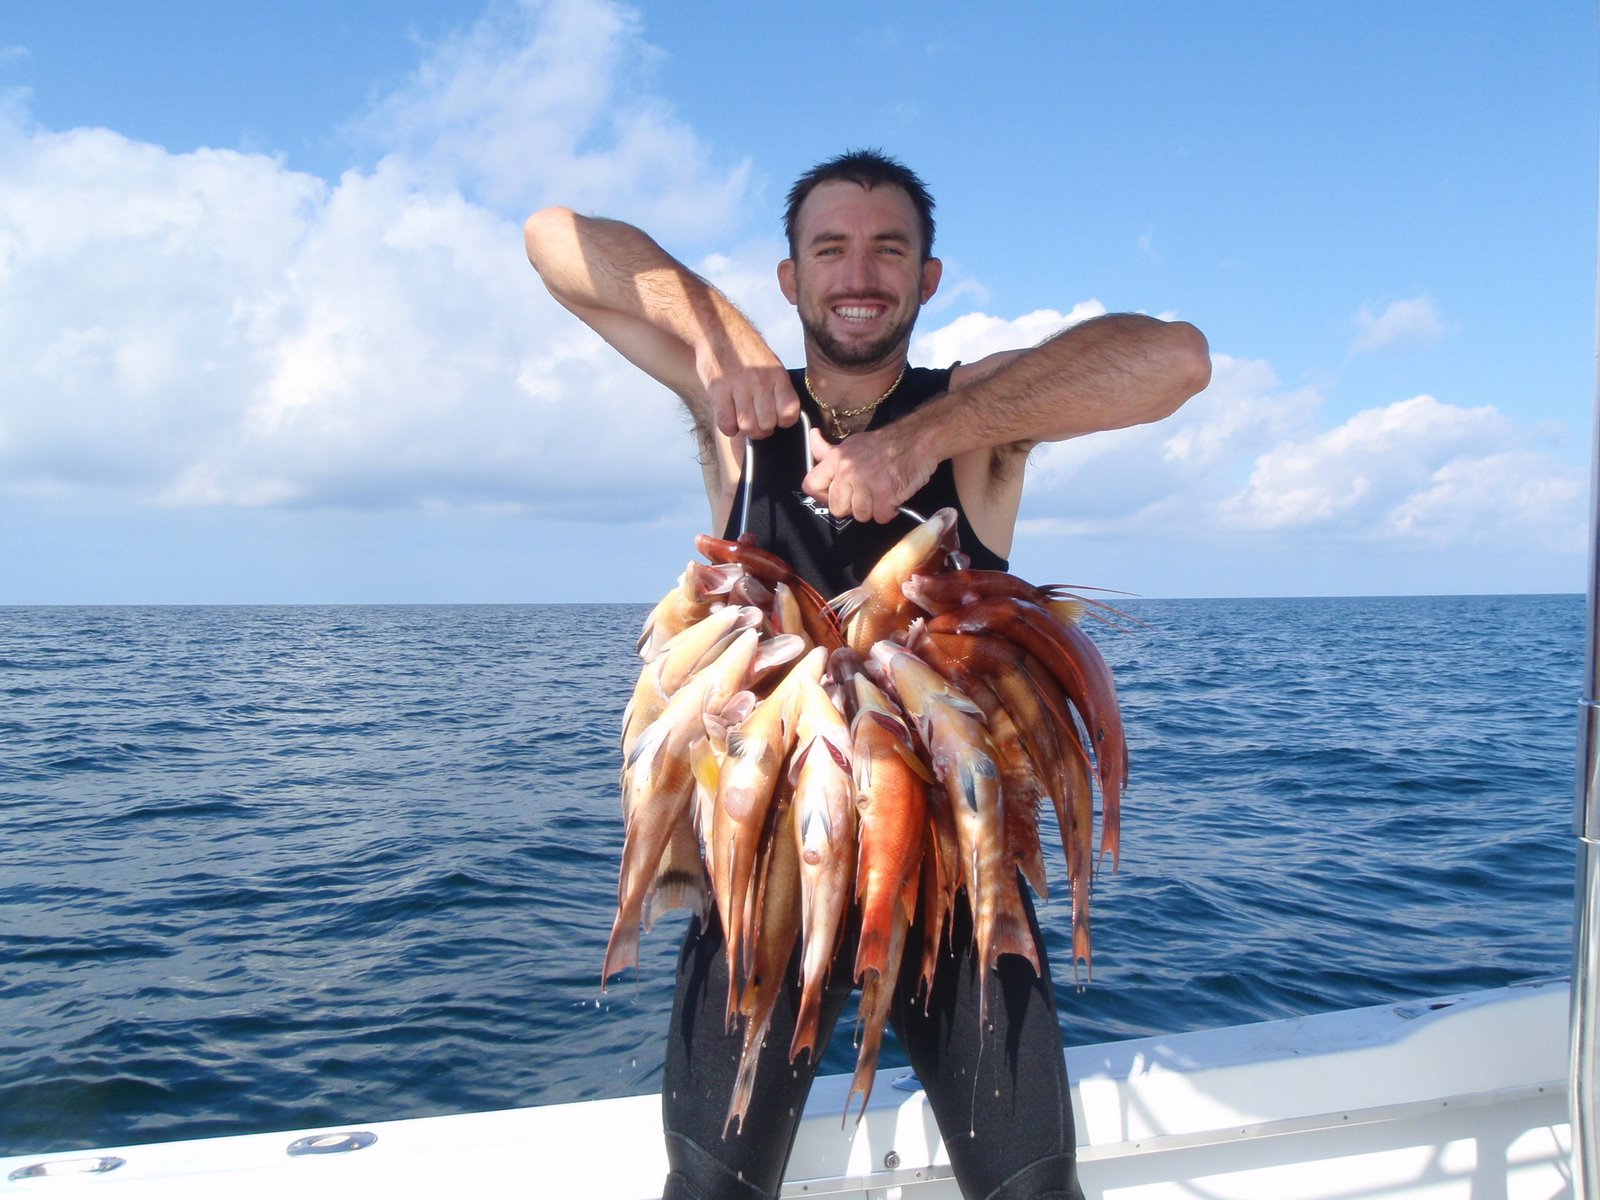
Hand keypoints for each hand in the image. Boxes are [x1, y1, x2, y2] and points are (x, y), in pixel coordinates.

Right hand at [697, 333, 800, 438]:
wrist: (719, 331)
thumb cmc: (747, 353)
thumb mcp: (771, 365)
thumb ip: (778, 391)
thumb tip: (782, 420)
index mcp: (778, 376)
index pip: (790, 413)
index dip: (783, 422)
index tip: (776, 417)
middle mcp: (761, 381)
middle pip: (767, 425)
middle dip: (761, 429)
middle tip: (755, 421)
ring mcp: (739, 385)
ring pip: (747, 426)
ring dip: (744, 429)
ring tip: (742, 419)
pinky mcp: (718, 389)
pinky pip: (727, 423)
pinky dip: (728, 427)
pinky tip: (728, 417)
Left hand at [802, 426, 936, 523]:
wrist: (918, 439)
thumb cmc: (885, 443)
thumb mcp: (852, 442)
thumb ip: (829, 450)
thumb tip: (813, 436)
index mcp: (837, 459)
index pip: (810, 485)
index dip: (822, 496)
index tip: (834, 495)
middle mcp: (848, 471)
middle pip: (837, 508)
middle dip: (851, 506)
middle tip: (865, 495)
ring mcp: (867, 483)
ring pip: (860, 516)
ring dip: (872, 509)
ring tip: (881, 493)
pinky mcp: (886, 494)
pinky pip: (881, 517)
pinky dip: (889, 511)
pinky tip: (893, 497)